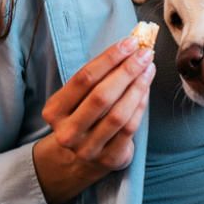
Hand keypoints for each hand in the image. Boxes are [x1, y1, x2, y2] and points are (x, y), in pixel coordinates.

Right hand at [33, 35, 154, 203]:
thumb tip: (129, 47)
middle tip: (144, 54)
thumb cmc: (81, 118)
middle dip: (126, 71)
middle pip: (101, 96)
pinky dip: (140, 106)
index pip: (83, 79)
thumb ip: (96, 76)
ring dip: (137, 87)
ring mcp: (88, 148)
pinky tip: (146, 90)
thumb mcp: (76, 99)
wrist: (75, 161)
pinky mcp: (109, 159)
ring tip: (148, 69)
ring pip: (118, 114)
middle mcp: (68, 132)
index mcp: (54, 111)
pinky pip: (129, 129)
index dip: (109, 58)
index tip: (129, 43)